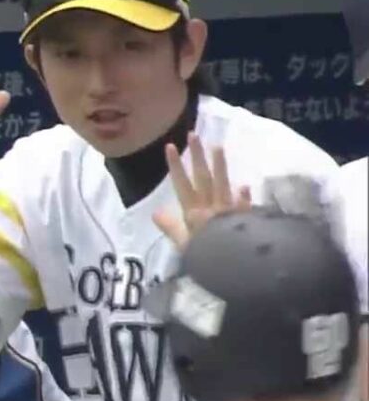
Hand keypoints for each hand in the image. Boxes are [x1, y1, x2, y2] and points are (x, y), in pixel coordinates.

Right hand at [153, 133, 252, 249]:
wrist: (237, 265)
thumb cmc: (207, 258)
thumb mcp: (183, 246)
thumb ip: (171, 228)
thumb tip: (155, 212)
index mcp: (193, 214)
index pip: (182, 185)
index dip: (175, 166)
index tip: (170, 146)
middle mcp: (211, 207)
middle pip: (203, 178)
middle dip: (196, 156)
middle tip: (194, 135)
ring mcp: (229, 211)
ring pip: (223, 184)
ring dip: (220, 165)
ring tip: (217, 146)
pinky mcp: (246, 219)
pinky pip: (244, 206)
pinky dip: (244, 196)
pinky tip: (245, 186)